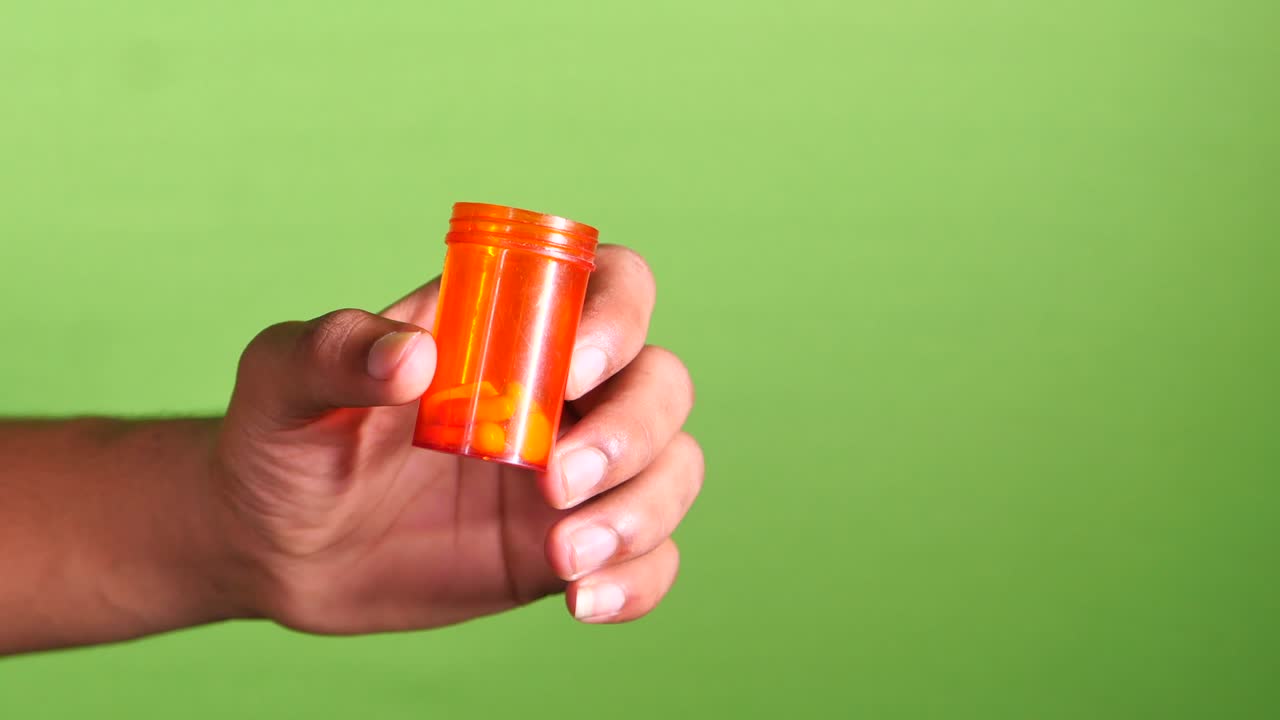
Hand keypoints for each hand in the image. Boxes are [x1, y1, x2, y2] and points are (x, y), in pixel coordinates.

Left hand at [211, 245, 701, 630]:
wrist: (275, 548)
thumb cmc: (285, 439)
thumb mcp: (283, 380)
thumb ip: (334, 351)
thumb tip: (412, 358)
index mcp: (511, 327)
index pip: (614, 286)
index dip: (617, 317)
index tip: (569, 372)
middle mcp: (562, 394)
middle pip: (662, 383)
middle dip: (631, 431)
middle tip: (553, 482)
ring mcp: (574, 474)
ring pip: (673, 468)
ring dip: (642, 510)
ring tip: (563, 556)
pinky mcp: (570, 547)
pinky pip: (649, 557)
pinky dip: (638, 579)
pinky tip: (584, 601)